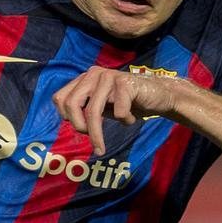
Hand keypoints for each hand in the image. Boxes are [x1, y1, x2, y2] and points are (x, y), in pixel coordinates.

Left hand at [52, 66, 177, 154]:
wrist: (161, 95)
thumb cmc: (129, 103)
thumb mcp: (103, 105)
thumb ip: (85, 108)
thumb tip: (67, 120)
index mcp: (84, 78)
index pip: (60, 98)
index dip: (66, 117)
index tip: (80, 130)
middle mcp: (93, 74)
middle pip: (71, 103)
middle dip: (78, 126)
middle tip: (89, 140)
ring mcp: (108, 76)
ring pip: (93, 111)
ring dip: (97, 135)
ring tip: (101, 148)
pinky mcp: (125, 82)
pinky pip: (119, 112)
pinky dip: (125, 121)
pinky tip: (132, 116)